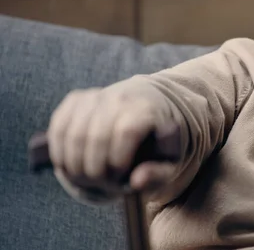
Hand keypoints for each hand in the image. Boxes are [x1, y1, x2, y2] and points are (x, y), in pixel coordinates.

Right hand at [48, 88, 175, 194]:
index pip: (126, 132)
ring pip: (73, 134)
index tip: (120, 176)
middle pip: (96, 136)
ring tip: (86, 179)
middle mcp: (120, 97)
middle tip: (100, 184)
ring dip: (74, 164)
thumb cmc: (156, 142)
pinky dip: (59, 151)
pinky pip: (58, 126)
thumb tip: (136, 182)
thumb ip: (158, 174)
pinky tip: (69, 166)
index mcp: (147, 109)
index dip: (118, 160)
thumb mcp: (168, 161)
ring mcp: (95, 95)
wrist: (147, 106)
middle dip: (94, 169)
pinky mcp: (76, 98)